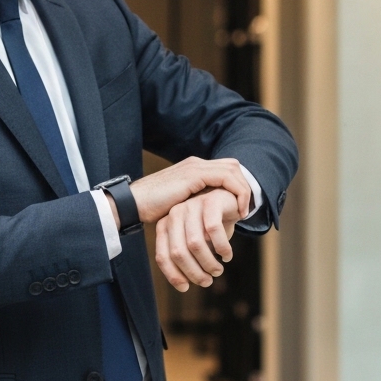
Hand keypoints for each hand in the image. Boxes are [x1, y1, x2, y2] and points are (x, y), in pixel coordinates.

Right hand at [127, 157, 249, 226]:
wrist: (133, 203)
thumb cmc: (151, 208)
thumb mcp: (179, 204)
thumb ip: (193, 203)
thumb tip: (207, 216)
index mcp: (193, 168)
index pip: (225, 168)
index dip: (238, 184)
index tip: (242, 206)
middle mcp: (196, 163)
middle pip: (233, 165)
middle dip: (244, 184)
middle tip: (247, 207)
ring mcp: (195, 167)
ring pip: (232, 170)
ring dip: (244, 190)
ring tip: (245, 211)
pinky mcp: (193, 175)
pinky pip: (225, 178)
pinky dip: (237, 193)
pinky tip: (238, 210)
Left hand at [155, 188, 241, 291]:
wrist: (229, 201)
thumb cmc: (210, 226)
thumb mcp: (195, 243)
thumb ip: (186, 258)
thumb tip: (183, 285)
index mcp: (166, 226)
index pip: (163, 256)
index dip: (173, 275)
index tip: (186, 288)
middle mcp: (175, 214)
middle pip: (178, 252)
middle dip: (194, 272)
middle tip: (208, 281)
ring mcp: (192, 206)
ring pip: (196, 244)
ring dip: (209, 263)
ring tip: (218, 270)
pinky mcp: (210, 201)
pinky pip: (214, 230)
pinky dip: (222, 247)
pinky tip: (227, 255)